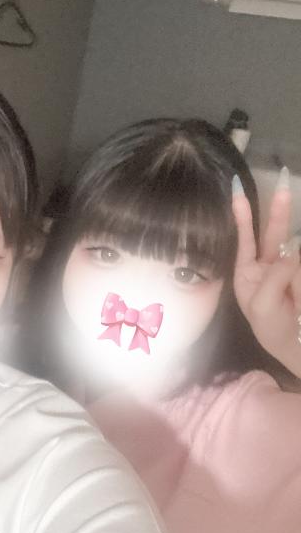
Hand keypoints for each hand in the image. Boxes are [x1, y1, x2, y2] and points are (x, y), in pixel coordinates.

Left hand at [232, 170, 300, 376]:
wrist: (296, 347)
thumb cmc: (271, 328)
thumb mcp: (262, 305)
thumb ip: (276, 277)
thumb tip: (295, 250)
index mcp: (248, 273)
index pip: (245, 239)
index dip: (243, 217)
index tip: (237, 192)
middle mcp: (268, 266)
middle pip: (274, 234)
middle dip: (278, 212)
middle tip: (283, 185)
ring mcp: (290, 269)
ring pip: (294, 252)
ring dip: (294, 277)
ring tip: (292, 302)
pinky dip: (300, 283)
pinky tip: (296, 299)